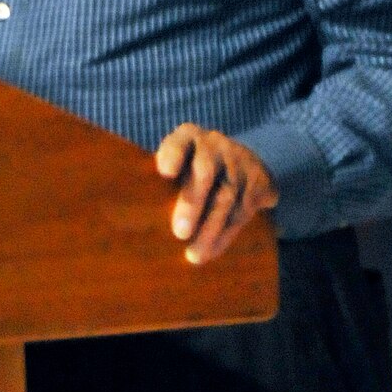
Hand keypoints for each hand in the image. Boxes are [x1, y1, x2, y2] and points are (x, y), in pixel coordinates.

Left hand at [154, 124, 277, 264]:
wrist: (244, 162)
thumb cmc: (190, 169)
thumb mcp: (175, 163)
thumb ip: (158, 182)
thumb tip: (134, 220)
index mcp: (188, 137)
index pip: (179, 143)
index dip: (173, 155)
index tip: (165, 172)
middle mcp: (214, 145)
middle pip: (204, 173)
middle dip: (192, 204)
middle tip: (180, 233)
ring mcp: (238, 161)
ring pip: (226, 197)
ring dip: (210, 229)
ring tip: (194, 255)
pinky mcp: (258, 180)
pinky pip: (241, 211)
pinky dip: (225, 235)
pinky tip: (212, 251)